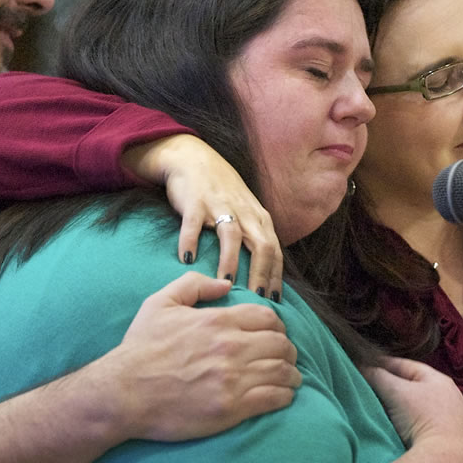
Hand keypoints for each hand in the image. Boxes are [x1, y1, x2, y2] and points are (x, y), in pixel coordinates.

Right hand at [106, 271, 300, 440]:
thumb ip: (193, 284)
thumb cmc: (140, 348)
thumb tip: (225, 284)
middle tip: (286, 358)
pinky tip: (282, 396)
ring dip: (291, 374)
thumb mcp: (160, 303)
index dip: (278, 326)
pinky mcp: (231, 408)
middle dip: (288, 350)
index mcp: (217, 320)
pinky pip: (274, 398)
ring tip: (290, 379)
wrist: (123, 392)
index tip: (275, 335)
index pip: (268, 318)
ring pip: (283, 371)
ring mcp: (233, 378)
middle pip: (281, 344)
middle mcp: (230, 347)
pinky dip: (284, 396)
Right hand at [122, 134, 282, 297]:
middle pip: (261, 245)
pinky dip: (190, 241)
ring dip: (229, 260)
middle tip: (256, 300)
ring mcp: (220, 205)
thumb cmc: (221, 193)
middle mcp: (244, 212)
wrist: (193, 159)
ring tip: (225, 284)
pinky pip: (193, 223)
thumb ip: (255, 240)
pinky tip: (187, 260)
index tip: (274, 303)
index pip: (275, 251)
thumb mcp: (246, 213)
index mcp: (259, 218)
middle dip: (260, 274)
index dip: (276, 277)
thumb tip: (265, 278)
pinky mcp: (195, 200)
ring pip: (231, 235)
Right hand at [361, 356, 462, 450]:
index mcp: (439, 380)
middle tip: (367, 386)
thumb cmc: (420, 418)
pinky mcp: (447, 439)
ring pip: (416, 405)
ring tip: (378, 408)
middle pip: (411, 386)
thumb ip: (376, 375)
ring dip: (398, 406)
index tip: (363, 366)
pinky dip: (407, 422)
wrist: (442, 460)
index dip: (382, 364)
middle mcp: (449, 396)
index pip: (405, 365)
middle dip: (390, 386)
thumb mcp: (394, 391)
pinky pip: (421, 423)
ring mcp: (451, 419)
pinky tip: (395, 427)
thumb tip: (359, 366)